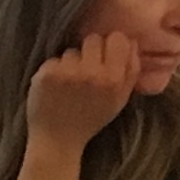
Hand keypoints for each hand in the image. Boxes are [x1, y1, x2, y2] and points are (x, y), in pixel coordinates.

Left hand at [24, 31, 140, 152]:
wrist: (57, 140)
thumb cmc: (91, 119)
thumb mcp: (119, 100)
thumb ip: (130, 71)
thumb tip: (132, 42)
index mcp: (114, 80)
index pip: (117, 38)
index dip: (111, 45)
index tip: (106, 56)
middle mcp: (92, 74)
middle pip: (93, 39)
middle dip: (90, 52)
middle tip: (86, 71)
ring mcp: (68, 72)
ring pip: (72, 51)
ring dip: (71, 64)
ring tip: (69, 85)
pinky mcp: (47, 74)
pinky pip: (54, 60)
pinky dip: (54, 71)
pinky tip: (54, 88)